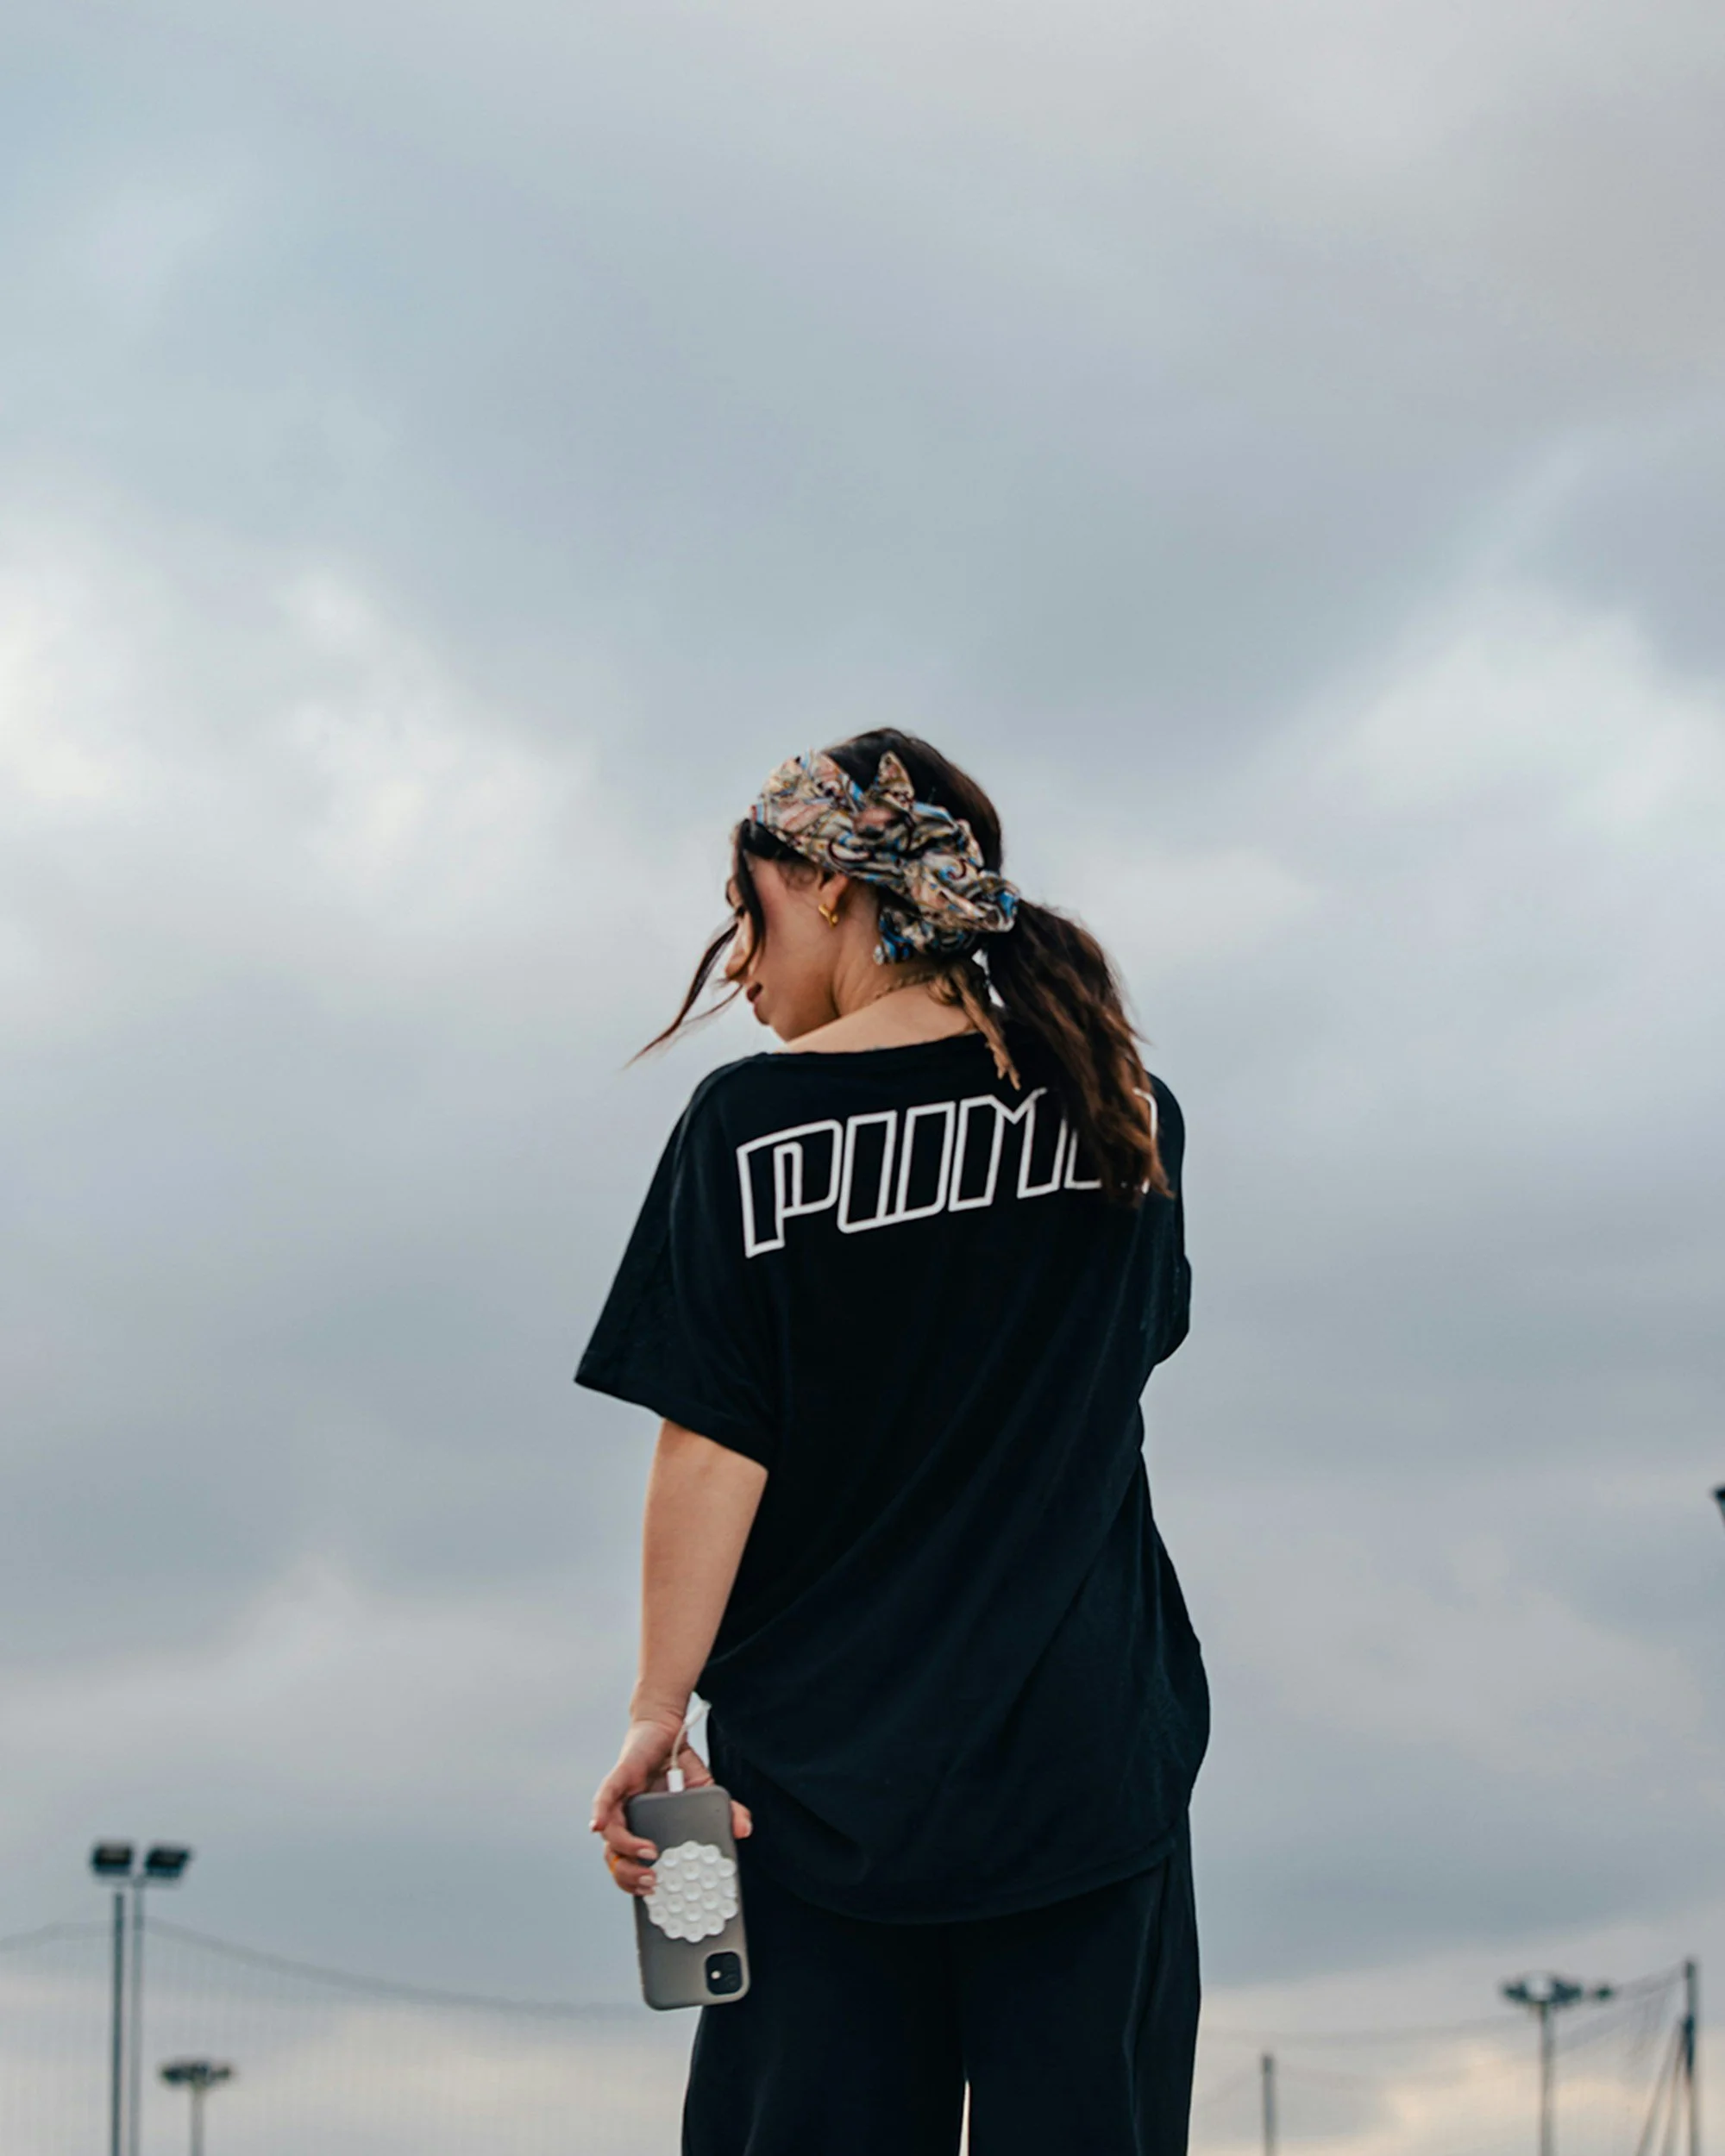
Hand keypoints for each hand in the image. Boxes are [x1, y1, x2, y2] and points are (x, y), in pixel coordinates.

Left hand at [589, 1716, 753, 1896]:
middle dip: (631, 1876)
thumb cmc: (680, 1767)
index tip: (656, 1899)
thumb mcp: (706, 1794)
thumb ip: (723, 1812)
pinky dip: (600, 1813)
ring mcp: (621, 1802)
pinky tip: (598, 1826)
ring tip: (648, 1855)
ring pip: (610, 1837)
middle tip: (653, 1882)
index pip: (632, 1868)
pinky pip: (604, 1800)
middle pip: (616, 1860)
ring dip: (625, 1850)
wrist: (668, 1730)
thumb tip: (745, 1828)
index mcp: (644, 1832)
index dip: (636, 1886)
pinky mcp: (619, 1780)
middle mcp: (628, 1822)